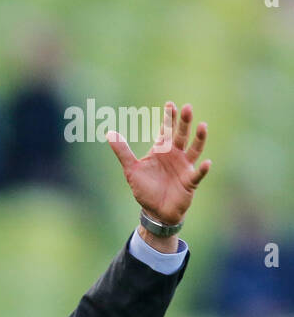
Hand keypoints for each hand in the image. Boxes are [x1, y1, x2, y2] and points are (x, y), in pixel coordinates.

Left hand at [107, 101, 210, 225]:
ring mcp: (185, 166)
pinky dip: (202, 169)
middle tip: (187, 108)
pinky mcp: (190, 181)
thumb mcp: (131, 170)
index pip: (167, 129)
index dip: (169, 117)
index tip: (170, 104)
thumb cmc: (145, 189)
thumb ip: (123, 152)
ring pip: (194, 149)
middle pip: (182, 135)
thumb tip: (109, 133)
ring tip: (202, 126)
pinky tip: (206, 163)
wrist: (155, 212)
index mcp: (162, 149)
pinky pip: (198, 174)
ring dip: (199, 138)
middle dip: (184, 122)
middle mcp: (176, 154)